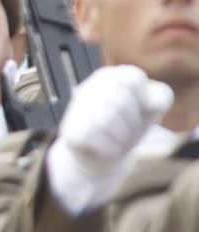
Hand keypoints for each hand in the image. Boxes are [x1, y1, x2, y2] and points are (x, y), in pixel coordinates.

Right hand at [57, 65, 172, 178]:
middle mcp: (90, 86)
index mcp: (112, 75)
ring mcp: (77, 107)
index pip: (134, 78)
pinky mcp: (70, 130)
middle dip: (132, 122)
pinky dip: (108, 148)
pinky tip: (105, 147)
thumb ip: (160, 96)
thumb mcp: (151, 108)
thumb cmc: (129, 127)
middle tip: (127, 129)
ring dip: (121, 137)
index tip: (139, 110)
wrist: (102, 155)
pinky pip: (96, 138)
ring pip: (105, 119)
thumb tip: (152, 103)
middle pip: (121, 101)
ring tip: (117, 139)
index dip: (143, 98)